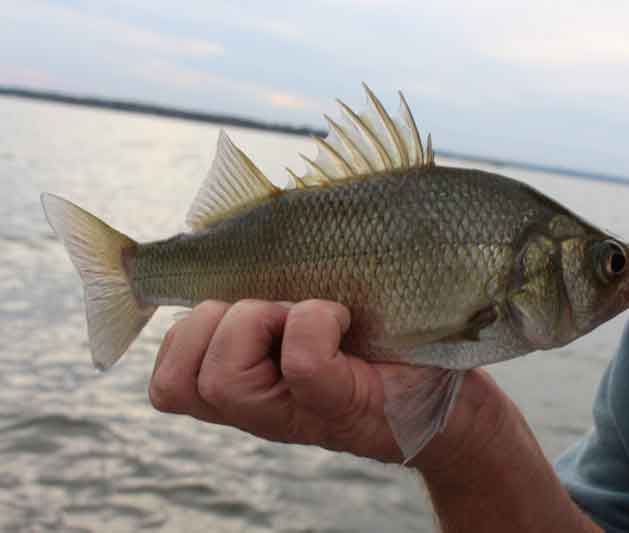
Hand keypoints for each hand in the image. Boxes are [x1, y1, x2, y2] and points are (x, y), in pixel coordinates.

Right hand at [148, 299, 511, 472]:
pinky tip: (345, 319)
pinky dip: (317, 322)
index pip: (167, 381)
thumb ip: (264, 268)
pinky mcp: (345, 405)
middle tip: (274, 306)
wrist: (451, 382)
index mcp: (243, 380)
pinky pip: (302, 360)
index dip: (179, 339)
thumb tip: (212, 216)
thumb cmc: (378, 326)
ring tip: (305, 312)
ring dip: (256, 324)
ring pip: (223, 377)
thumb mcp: (308, 290)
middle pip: (176, 383)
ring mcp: (298, 413)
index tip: (227, 298)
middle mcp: (260, 406)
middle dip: (214, 321)